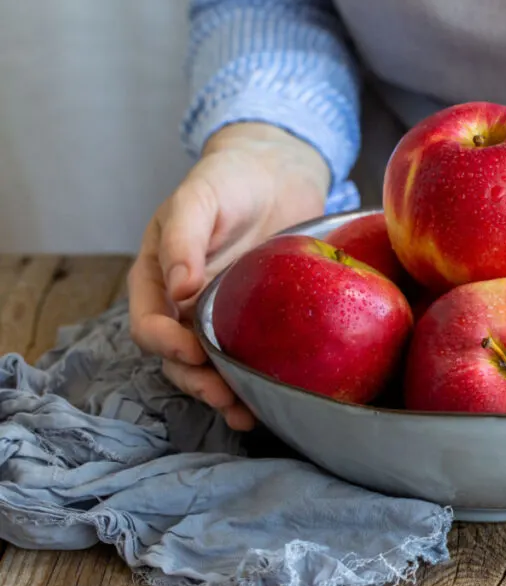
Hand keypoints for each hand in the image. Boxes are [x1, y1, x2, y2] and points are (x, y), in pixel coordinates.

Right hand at [127, 123, 330, 430]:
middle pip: (177, 358)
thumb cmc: (230, 178)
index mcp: (157, 276)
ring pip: (209, 367)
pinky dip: (251, 384)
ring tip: (246, 413)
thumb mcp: (199, 197)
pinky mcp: (254, 320)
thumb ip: (183, 237)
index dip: (165, 343)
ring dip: (222, 393)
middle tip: (224, 396)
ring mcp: (218, 315)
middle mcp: (183, 303)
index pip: (148, 323)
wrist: (276, 172)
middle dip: (196, 382)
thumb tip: (179, 287)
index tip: (191, 352)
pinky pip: (246, 357)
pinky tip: (265, 404)